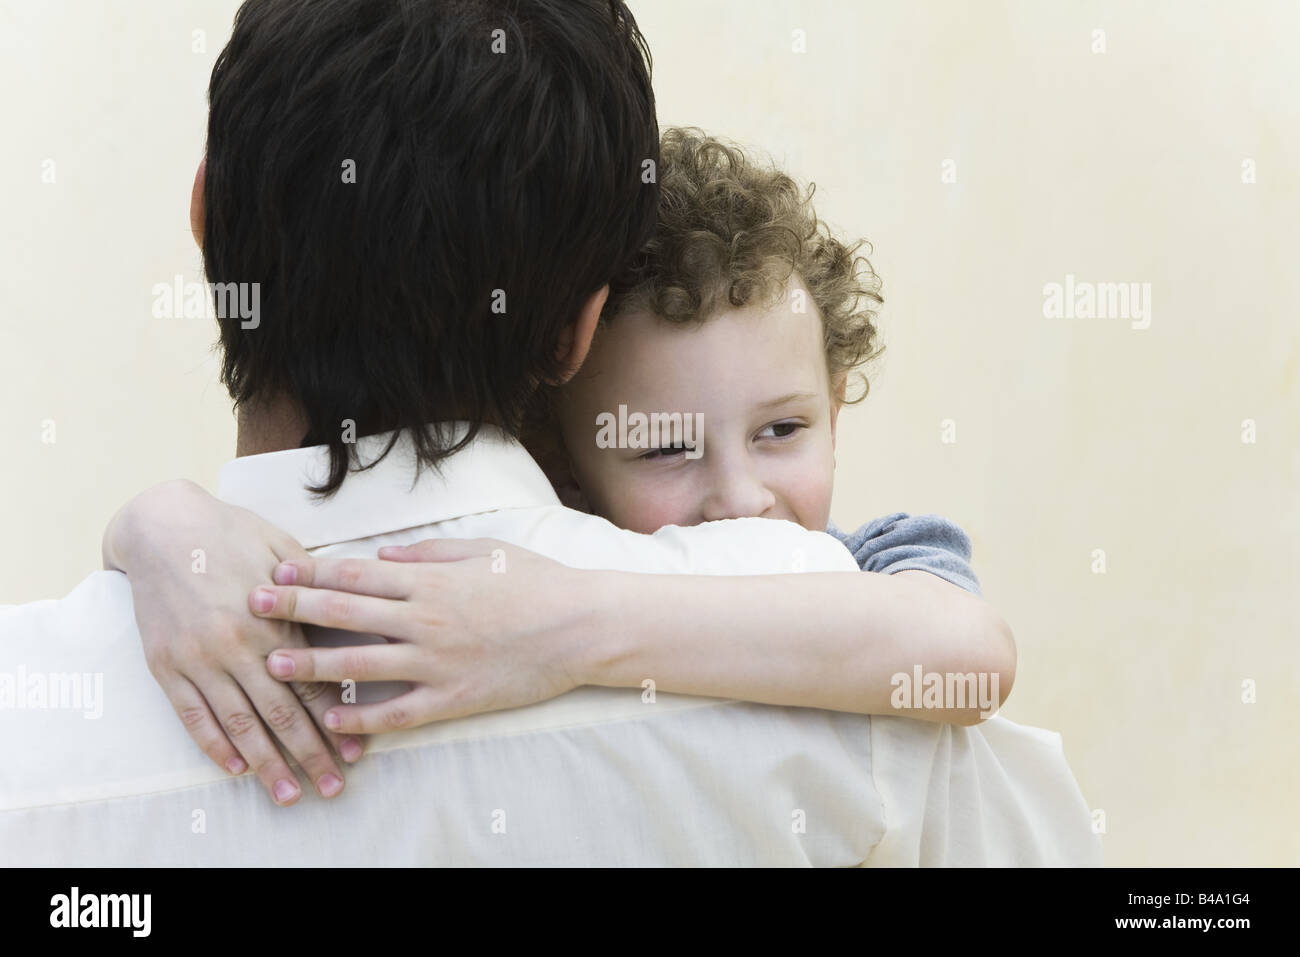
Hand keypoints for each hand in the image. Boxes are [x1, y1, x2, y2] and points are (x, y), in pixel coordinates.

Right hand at [104, 479, 365, 803]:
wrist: (162, 527)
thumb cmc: (232, 533)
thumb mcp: (284, 551)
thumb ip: (318, 588)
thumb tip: (359, 609)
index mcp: (273, 620)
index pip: (312, 686)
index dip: (336, 722)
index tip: (359, 751)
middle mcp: (236, 646)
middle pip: (280, 715)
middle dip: (310, 756)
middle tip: (333, 787)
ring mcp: (198, 659)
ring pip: (238, 725)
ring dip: (266, 765)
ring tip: (289, 794)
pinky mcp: (166, 665)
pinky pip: (192, 716)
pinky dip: (214, 746)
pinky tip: (236, 768)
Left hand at [249, 539, 593, 731]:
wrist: (581, 626)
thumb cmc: (537, 581)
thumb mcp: (485, 551)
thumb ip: (431, 553)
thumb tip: (387, 557)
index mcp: (431, 580)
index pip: (357, 576)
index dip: (312, 573)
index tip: (276, 570)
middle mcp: (425, 619)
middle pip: (345, 613)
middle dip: (293, 608)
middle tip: (250, 606)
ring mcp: (438, 660)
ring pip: (361, 664)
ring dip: (312, 663)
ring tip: (273, 665)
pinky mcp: (454, 696)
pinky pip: (399, 711)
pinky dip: (363, 716)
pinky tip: (332, 718)